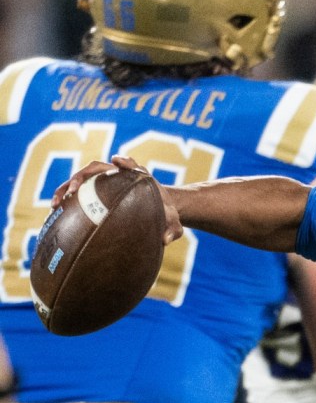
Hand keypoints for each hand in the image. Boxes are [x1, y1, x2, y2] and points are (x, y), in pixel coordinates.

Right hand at [52, 156, 184, 245]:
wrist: (157, 211)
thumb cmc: (165, 215)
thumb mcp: (174, 223)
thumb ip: (173, 230)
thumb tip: (165, 240)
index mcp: (138, 177)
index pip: (131, 164)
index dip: (125, 162)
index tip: (117, 161)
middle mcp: (117, 175)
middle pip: (96, 168)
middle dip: (83, 177)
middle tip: (74, 192)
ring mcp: (103, 181)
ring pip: (81, 179)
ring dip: (66, 188)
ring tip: (56, 205)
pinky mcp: (95, 191)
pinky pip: (77, 193)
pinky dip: (65, 200)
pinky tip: (56, 213)